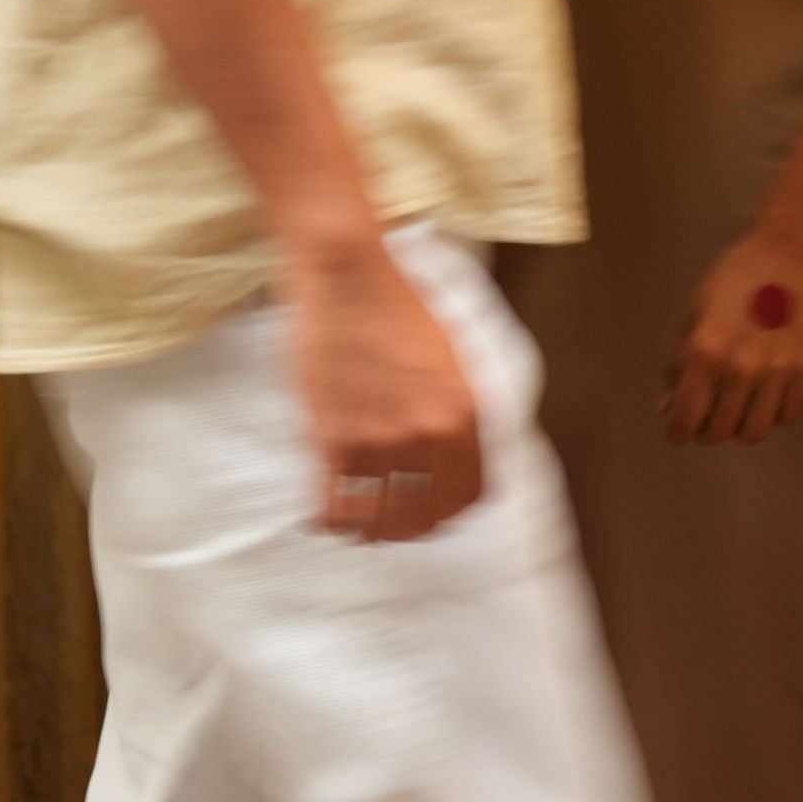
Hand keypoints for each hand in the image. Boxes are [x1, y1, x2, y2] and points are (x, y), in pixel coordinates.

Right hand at [289, 239, 487, 539]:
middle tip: (396, 521)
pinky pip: (335, 506)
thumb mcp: (455, 356)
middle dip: (414, 525)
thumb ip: (463, 408)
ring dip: (372, 528)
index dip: (455, 510)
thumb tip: (463, 448)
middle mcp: (427, 434)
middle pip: (428, 516)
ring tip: (362, 523)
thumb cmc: (398, 302)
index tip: (439, 509)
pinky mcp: (331, 439)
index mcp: (465, 412)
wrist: (347, 273)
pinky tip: (328, 512)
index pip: (474, 494)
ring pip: (380, 521)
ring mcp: (378, 440)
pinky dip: (333, 518)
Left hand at [664, 225, 802, 445]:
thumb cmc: (737, 273)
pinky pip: (789, 416)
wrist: (793, 249)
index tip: (678, 432)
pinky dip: (775, 414)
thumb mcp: (694, 310)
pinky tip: (768, 396)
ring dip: (741, 426)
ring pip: (755, 432)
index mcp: (704, 351)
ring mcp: (776, 372)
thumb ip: (678, 362)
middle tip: (708, 414)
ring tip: (738, 407)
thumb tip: (667, 405)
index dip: (678, 432)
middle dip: (707, 429)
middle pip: (720, 431)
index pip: (686, 417)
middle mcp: (739, 369)